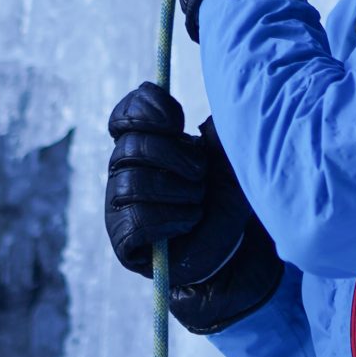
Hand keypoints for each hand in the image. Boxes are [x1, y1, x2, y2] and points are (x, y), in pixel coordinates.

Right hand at [104, 84, 283, 334]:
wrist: (236, 246)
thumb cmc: (229, 195)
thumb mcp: (229, 154)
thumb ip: (215, 130)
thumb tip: (209, 118)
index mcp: (144, 142)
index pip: (123, 114)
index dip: (145, 110)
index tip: (179, 119)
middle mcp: (124, 170)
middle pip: (130, 146)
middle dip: (176, 158)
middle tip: (201, 173)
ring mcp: (119, 205)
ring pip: (132, 184)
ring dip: (179, 194)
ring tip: (198, 202)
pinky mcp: (123, 240)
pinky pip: (134, 222)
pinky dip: (169, 222)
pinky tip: (185, 225)